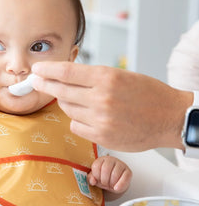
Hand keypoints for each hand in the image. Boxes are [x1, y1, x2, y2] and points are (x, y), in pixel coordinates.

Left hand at [32, 61, 192, 150]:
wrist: (169, 117)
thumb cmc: (147, 94)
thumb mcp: (120, 75)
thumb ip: (92, 77)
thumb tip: (65, 76)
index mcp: (107, 78)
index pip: (67, 72)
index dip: (47, 70)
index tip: (37, 69)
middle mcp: (101, 98)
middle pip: (61, 91)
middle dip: (45, 85)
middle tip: (36, 81)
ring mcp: (100, 119)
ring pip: (67, 109)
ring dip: (67, 103)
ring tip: (79, 99)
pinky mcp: (101, 136)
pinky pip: (75, 126)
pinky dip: (77, 120)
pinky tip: (88, 116)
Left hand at [88, 156, 131, 193]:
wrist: (115, 184)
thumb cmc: (104, 178)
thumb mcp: (95, 178)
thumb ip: (91, 178)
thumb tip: (92, 181)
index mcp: (101, 159)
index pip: (96, 166)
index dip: (96, 176)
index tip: (98, 179)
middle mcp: (111, 160)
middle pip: (106, 169)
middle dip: (104, 180)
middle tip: (105, 184)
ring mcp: (120, 164)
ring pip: (115, 174)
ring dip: (111, 183)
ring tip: (111, 185)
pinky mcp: (128, 171)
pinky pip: (125, 178)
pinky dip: (120, 185)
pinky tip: (116, 188)